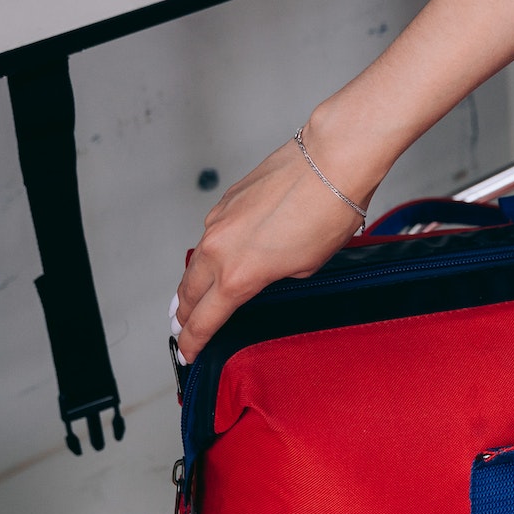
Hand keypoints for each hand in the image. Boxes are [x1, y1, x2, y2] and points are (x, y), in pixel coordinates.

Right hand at [172, 118, 376, 361]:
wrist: (330, 161)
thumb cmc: (328, 212)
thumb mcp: (306, 266)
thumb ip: (275, 277)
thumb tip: (267, 273)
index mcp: (238, 276)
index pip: (204, 320)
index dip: (193, 341)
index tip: (188, 352)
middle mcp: (219, 249)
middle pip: (188, 293)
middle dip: (184, 315)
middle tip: (183, 329)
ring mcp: (219, 222)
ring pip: (197, 262)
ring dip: (194, 283)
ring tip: (192, 298)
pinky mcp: (226, 200)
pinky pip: (211, 234)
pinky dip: (212, 251)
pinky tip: (220, 256)